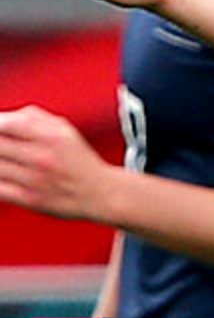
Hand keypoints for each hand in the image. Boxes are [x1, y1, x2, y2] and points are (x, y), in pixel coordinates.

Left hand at [0, 105, 116, 221]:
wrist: (99, 193)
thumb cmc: (80, 161)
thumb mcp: (65, 130)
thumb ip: (34, 117)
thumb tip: (4, 117)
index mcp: (51, 136)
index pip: (8, 124)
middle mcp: (42, 157)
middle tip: (5, 147)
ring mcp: (34, 179)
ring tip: (7, 160)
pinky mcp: (28, 200)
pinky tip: (4, 176)